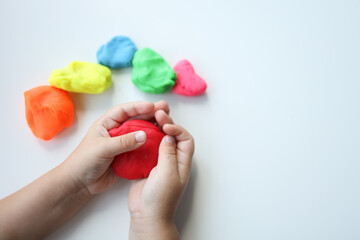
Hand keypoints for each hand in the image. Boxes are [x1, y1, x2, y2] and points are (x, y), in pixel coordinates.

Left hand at [62, 101, 169, 195]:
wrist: (80, 183)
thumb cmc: (84, 161)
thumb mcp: (103, 148)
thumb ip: (124, 141)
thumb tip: (144, 134)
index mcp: (107, 123)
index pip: (125, 111)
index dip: (139, 107)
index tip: (153, 107)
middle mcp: (117, 131)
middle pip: (136, 119)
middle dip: (151, 114)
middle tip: (165, 110)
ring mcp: (123, 143)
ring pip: (141, 132)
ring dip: (154, 128)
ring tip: (167, 124)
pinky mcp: (128, 155)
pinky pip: (142, 147)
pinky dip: (152, 144)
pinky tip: (162, 142)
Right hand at [128, 110, 194, 238]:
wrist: (146, 215)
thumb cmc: (161, 199)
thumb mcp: (167, 174)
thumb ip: (168, 153)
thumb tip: (168, 135)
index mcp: (182, 162)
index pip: (185, 139)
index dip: (177, 129)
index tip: (165, 126)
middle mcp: (172, 160)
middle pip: (172, 136)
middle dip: (166, 123)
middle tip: (157, 114)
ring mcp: (159, 162)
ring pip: (159, 140)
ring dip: (155, 129)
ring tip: (148, 118)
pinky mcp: (146, 165)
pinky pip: (147, 148)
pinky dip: (144, 139)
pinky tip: (139, 132)